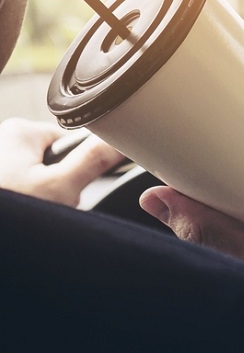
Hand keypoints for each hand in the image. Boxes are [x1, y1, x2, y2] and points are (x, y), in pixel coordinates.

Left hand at [0, 117, 123, 206]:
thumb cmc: (10, 214)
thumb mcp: (61, 188)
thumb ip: (95, 160)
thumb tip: (122, 141)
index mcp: (19, 131)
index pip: (70, 142)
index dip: (80, 168)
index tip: (75, 187)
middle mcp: (1, 141)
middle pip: (53, 162)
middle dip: (60, 188)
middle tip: (52, 206)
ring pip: (36, 182)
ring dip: (42, 201)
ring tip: (32, 217)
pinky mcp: (0, 189)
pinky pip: (21, 194)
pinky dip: (25, 208)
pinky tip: (23, 221)